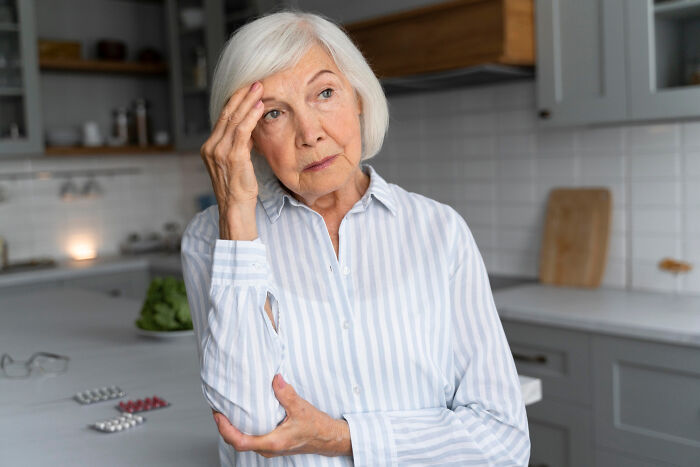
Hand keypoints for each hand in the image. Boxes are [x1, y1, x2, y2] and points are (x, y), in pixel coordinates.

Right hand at [199, 81, 264, 238]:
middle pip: (226, 114)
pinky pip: (242, 131)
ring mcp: (220, 152)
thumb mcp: (237, 163)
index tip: (246, 89)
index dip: (235, 101)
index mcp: (210, 147)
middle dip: (241, 95)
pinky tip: (260, 106)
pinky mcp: (232, 157)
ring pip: (234, 119)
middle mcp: (211, 147)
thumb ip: (240, 145)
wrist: (235, 209)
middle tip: (255, 81)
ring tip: (260, 88)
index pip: (222, 118)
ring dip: (248, 101)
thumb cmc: (239, 189)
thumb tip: (250, 129)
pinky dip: (251, 116)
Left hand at [212, 374, 351, 457]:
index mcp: (273, 441)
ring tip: (226, 412)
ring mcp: (270, 448)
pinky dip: (242, 429)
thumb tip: (275, 379)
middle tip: (217, 410)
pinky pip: (251, 440)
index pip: (241, 441)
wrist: (328, 438)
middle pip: (238, 443)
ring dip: (233, 429)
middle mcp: (269, 448)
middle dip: (224, 428)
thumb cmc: (316, 428)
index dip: (225, 430)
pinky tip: (242, 417)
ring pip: (244, 442)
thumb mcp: (301, 408)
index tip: (218, 415)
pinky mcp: (272, 444)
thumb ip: (286, 394)